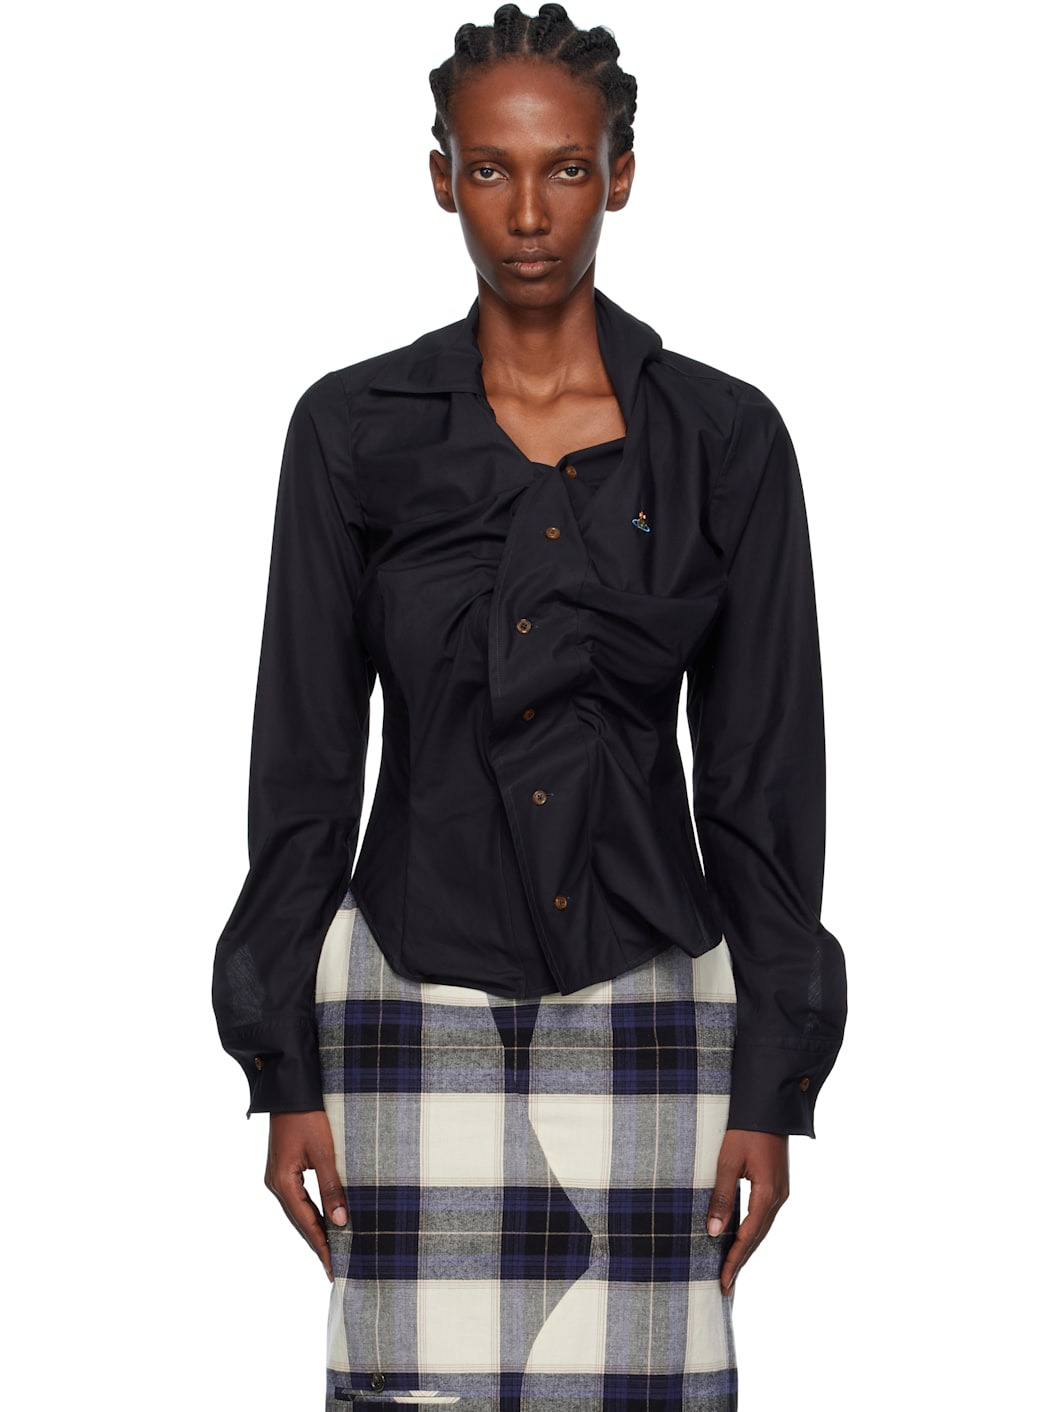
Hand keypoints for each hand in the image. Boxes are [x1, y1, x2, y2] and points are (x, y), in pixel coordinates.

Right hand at [264, 1110, 347, 1281]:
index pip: (306, 1224)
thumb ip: (332, 1187)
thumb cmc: (307, 1116)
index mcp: (282, 1182)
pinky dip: (311, 1211)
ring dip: (315, 1228)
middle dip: (318, 1243)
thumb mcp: (323, 1152)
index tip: (335, 1268)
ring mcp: (277, 1176)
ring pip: (298, 1211)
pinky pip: (298, 1198)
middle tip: (337, 1265)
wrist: (289, 1089)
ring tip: (333, 1248)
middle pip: (299, 1222)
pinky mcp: (282, 1168)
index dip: (322, 1247)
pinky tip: (323, 1218)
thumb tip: (341, 1222)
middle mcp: (275, 1183)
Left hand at [706, 1128, 789, 1296]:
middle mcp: (779, 1196)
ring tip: (731, 1267)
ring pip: (762, 1228)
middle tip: (726, 1284)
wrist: (769, 1104)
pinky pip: (764, 1216)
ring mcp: (781, 1191)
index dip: (735, 1260)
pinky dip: (752, 1231)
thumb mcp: (728, 1161)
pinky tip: (741, 1237)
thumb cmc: (745, 1129)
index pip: (748, 1236)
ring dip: (747, 1248)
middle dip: (741, 1261)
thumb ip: (722, 1197)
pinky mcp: (777, 1184)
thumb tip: (714, 1232)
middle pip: (758, 1237)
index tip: (724, 1281)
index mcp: (768, 1193)